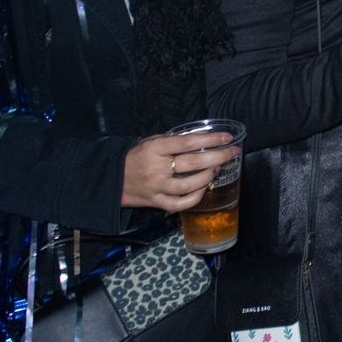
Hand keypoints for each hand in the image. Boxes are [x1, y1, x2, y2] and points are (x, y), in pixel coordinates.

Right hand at [122, 131, 239, 212]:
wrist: (111, 178)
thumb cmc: (135, 156)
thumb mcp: (151, 142)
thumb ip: (175, 141)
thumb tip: (204, 139)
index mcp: (155, 149)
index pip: (188, 143)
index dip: (210, 140)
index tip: (226, 138)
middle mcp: (157, 168)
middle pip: (192, 163)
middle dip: (217, 157)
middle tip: (231, 153)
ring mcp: (156, 188)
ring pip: (188, 186)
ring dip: (206, 177)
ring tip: (215, 170)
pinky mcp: (155, 202)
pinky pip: (180, 203)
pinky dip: (195, 197)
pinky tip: (203, 188)